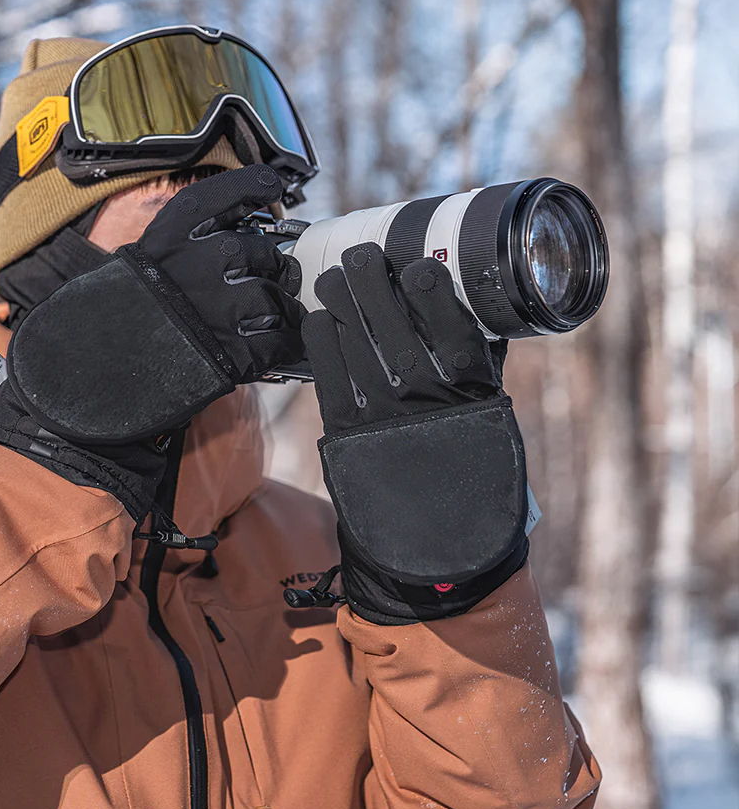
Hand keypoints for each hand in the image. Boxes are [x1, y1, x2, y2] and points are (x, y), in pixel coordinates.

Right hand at [0, 165, 301, 523]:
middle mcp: (207, 258)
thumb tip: (232, 240)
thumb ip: (185, 245)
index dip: (256, 189)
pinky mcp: (236, 351)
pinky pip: (280, 339)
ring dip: (278, 308)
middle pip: (266, 251)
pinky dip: (282, 344)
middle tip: (259, 282)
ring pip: (279, 295)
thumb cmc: (111, 315)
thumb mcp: (141, 260)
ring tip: (262, 320)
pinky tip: (269, 346)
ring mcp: (225, 305)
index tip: (270, 190)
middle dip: (269, 268)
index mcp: (179, 229)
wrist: (89, 369)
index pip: (235, 191)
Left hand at [302, 244, 528, 623]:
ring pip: (357, 342)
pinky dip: (322, 345)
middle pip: (393, 321)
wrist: (440, 553)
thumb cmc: (472, 481)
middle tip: (359, 255)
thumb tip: (477, 319)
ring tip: (331, 278)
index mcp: (471, 392)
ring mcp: (384, 415)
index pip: (450, 323)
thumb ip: (481, 373)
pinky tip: (318, 321)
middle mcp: (427, 398)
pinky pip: (330, 377)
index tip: (416, 262)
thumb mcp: (491, 423)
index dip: (429, 287)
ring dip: (340, 303)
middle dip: (373, 281)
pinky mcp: (349, 434)